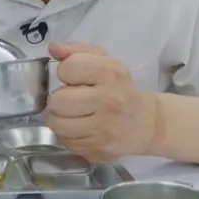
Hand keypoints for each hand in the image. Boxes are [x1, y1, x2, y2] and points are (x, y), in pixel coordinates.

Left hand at [45, 43, 160, 162]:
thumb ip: (77, 51)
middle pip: (57, 100)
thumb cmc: (120, 88)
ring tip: (72, 114)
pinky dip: (68, 135)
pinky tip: (80, 128)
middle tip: (70, 99)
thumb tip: (52, 47)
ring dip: (59, 118)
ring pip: (57, 124)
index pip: (67, 68)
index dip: (67, 72)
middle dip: (59, 98)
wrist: (146, 123)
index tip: (76, 78)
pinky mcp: (97, 151)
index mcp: (110, 74)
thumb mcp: (105, 62)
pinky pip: (65, 142)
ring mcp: (103, 129)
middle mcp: (108, 102)